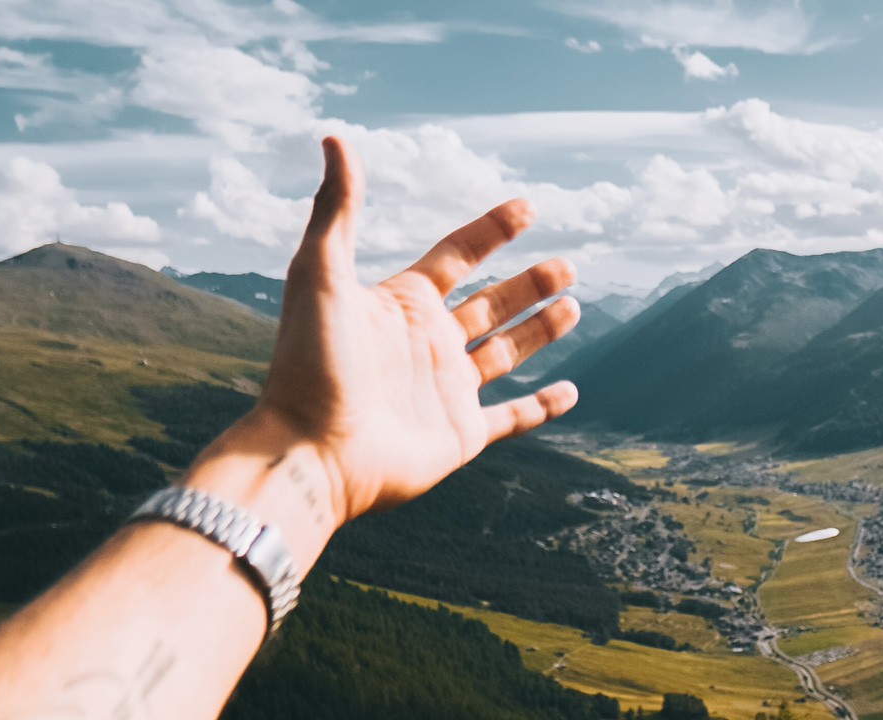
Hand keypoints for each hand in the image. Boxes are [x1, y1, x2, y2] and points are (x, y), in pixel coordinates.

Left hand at [249, 136, 581, 522]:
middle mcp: (427, 343)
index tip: (528, 207)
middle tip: (567, 264)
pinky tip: (571, 392)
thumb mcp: (321, 273)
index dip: (492, 230)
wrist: (308, 450)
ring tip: (575, 304)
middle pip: (491, 302)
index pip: (458, 255)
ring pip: (506, 352)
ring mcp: (445, 391)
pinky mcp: (459, 436)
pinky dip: (542, 407)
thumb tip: (334, 137)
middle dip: (529, 283)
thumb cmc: (309, 363)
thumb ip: (338, 208)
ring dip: (541, 329)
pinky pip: (511, 418)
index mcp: (401, 303)